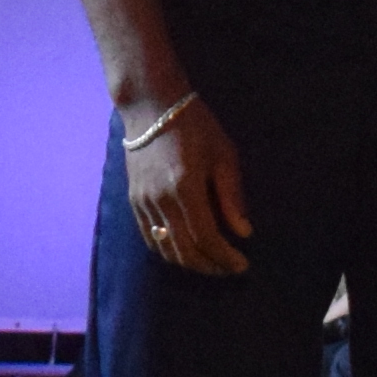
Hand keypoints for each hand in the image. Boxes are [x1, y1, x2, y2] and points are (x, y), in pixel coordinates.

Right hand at [122, 91, 253, 276]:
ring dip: (189, 263)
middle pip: (185, 251)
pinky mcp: (133, 201)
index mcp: (186, 188)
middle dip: (209, 266)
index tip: (242, 265)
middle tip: (228, 269)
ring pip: (165, 249)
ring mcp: (143, 203)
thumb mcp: (223, 155)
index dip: (225, 257)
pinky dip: (168, 251)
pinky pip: (150, 238)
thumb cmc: (196, 126)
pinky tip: (184, 252)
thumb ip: (232, 196)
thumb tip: (243, 232)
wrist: (151, 107)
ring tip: (210, 264)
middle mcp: (161, 201)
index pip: (206, 238)